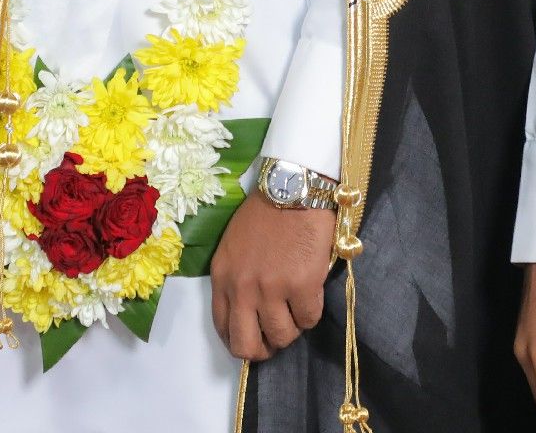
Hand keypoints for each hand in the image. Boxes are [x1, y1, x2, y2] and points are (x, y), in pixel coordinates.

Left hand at [208, 193, 334, 361]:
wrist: (294, 186)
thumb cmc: (266, 212)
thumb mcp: (234, 246)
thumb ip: (236, 278)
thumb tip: (249, 310)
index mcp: (222, 277)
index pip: (223, 328)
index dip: (241, 340)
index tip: (255, 337)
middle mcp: (242, 288)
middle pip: (247, 346)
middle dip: (264, 348)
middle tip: (277, 337)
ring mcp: (272, 288)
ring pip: (282, 336)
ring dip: (292, 328)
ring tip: (297, 309)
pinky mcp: (302, 285)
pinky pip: (309, 319)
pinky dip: (312, 312)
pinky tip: (312, 293)